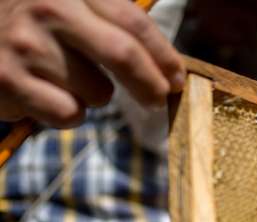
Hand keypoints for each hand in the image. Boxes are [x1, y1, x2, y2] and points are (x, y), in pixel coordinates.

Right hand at [0, 0, 184, 127]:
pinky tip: (45, 93)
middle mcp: (47, 6)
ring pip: (97, 92)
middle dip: (151, 85)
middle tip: (159, 99)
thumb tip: (164, 62)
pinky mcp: (11, 80)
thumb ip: (109, 19)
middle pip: (123, 55)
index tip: (178, 77)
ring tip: (64, 78)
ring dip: (95, 95)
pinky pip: (69, 113)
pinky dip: (67, 113)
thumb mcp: (68, 5)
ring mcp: (27, 44)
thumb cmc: (30, 23)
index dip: (163, 54)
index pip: (132, 20)